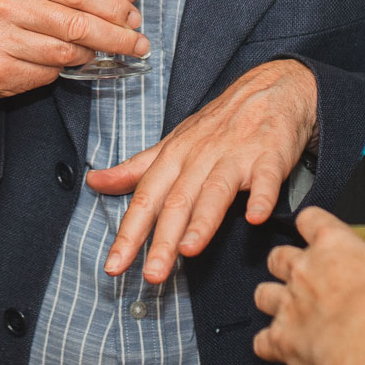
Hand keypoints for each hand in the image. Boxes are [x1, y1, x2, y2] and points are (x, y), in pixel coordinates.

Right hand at [0, 0, 147, 112]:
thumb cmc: (10, 13)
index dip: (113, 6)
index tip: (133, 18)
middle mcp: (5, 5)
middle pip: (77, 24)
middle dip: (115, 37)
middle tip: (137, 44)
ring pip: (66, 52)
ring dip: (88, 54)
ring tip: (93, 51)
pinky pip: (49, 73)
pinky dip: (62, 69)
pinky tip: (59, 62)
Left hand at [89, 60, 316, 282]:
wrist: (269, 88)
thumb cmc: (218, 124)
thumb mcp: (172, 143)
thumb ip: (135, 169)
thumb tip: (95, 182)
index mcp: (174, 157)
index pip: (145, 198)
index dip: (129, 234)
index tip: (114, 266)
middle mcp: (200, 156)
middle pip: (177, 201)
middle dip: (163, 240)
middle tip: (152, 275)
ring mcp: (235, 155)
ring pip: (215, 190)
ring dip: (202, 220)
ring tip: (189, 250)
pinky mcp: (270, 155)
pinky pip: (265, 177)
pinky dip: (261, 195)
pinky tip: (256, 216)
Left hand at [253, 207, 364, 364]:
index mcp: (333, 244)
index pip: (310, 219)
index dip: (312, 224)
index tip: (316, 231)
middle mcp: (303, 269)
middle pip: (278, 256)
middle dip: (285, 264)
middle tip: (302, 276)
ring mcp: (288, 303)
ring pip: (263, 294)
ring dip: (273, 300)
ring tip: (286, 310)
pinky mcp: (281, 338)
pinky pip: (262, 342)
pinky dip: (270, 346)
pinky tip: (280, 349)